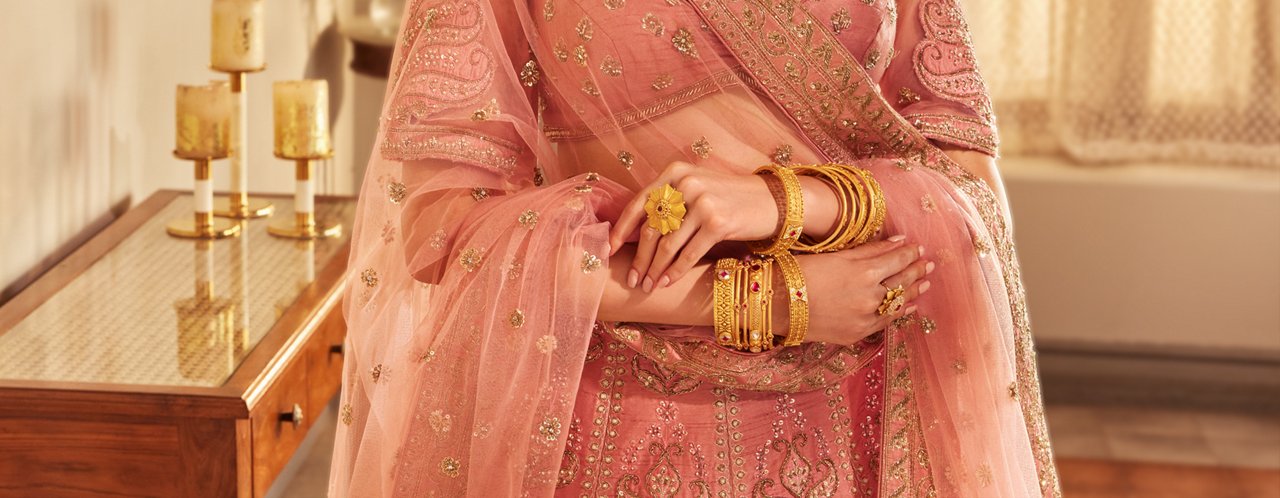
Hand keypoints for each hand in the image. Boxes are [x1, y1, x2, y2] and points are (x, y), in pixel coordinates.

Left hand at [608, 161, 778, 291]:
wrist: (771, 201)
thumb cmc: (729, 198)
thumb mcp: (696, 188)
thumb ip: (669, 201)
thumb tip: (635, 233)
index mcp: (675, 172)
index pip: (639, 203)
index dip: (621, 230)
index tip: (609, 250)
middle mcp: (686, 183)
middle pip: (652, 228)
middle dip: (639, 258)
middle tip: (632, 279)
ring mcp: (702, 202)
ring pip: (668, 245)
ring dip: (655, 270)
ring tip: (647, 286)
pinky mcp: (717, 223)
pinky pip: (688, 254)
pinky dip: (675, 272)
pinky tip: (666, 283)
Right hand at [782, 236, 933, 345]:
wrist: (777, 305)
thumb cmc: (801, 272)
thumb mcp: (837, 255)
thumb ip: (871, 250)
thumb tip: (900, 241)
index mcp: (865, 272)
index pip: (898, 260)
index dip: (910, 253)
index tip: (918, 248)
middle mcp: (870, 297)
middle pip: (902, 282)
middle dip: (916, 271)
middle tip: (927, 264)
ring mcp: (865, 319)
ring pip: (898, 304)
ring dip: (913, 292)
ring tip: (925, 283)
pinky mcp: (857, 334)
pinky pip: (885, 323)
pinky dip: (899, 313)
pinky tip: (909, 307)